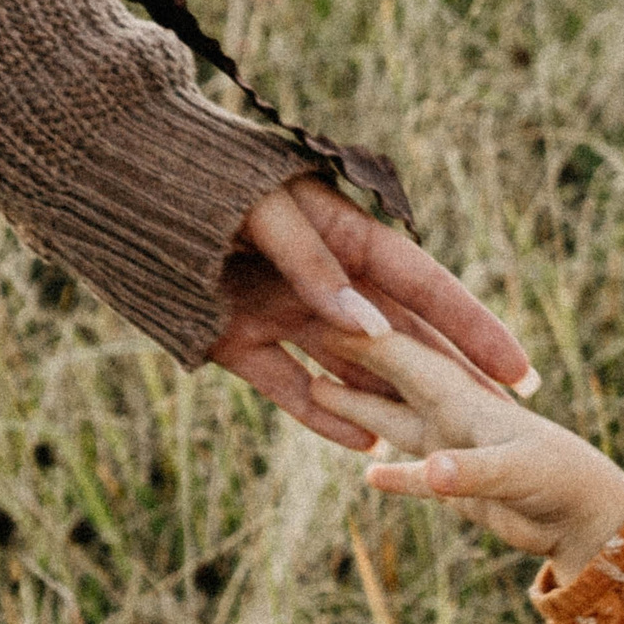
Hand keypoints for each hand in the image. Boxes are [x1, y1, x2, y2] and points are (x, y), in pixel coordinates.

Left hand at [207, 176, 536, 449]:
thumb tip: (372, 330)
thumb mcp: (267, 211)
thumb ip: (317, 267)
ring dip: (394, 403)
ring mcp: (280, 311)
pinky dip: (320, 416)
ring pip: (350, 368)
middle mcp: (322, 279)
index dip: (475, 328)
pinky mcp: (233, 339)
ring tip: (442, 445)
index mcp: (346, 234)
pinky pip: (286, 385)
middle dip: (453, 377)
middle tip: (502, 420)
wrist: (106, 179)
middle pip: (402, 336)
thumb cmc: (197, 178)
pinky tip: (362, 445)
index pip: (427, 287)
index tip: (517, 367)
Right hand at [316, 329, 623, 581]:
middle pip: (392, 377)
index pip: (405, 358)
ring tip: (315, 383)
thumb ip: (473, 472)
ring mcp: (455, 449)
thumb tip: (432, 470)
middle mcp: (454, 416)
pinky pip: (414, 475)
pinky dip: (393, 473)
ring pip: (394, 420)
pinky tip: (367, 474)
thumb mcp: (517, 475)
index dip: (363, 334)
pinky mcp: (458, 487)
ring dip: (358, 405)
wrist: (593, 519)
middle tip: (302, 323)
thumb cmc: (566, 483)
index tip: (319, 304)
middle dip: (352, 352)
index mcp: (464, 399)